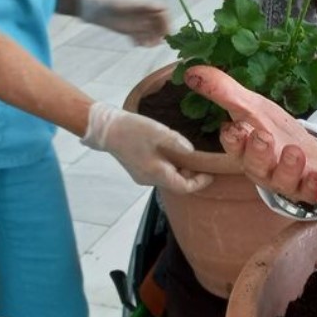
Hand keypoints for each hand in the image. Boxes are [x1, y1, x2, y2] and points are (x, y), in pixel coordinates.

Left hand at [77, 0, 169, 45]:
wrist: (99, 8)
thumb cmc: (116, 2)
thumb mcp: (133, 3)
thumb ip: (148, 6)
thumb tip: (163, 9)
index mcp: (147, 6)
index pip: (163, 13)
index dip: (167, 22)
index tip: (166, 31)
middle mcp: (144, 15)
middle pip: (159, 25)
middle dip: (161, 33)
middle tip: (159, 41)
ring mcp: (137, 23)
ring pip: (150, 33)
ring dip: (152, 40)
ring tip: (147, 44)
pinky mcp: (130, 31)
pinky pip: (139, 38)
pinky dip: (140, 42)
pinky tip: (136, 43)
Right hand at [82, 101, 211, 192]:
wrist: (105, 129)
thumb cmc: (132, 130)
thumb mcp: (158, 132)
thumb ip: (177, 142)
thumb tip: (192, 151)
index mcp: (156, 173)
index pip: (184, 188)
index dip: (200, 182)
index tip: (211, 172)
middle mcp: (149, 180)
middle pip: (177, 184)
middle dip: (191, 176)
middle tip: (202, 161)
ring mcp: (142, 176)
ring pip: (168, 179)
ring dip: (180, 170)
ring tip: (189, 155)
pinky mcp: (138, 170)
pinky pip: (159, 173)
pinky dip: (170, 167)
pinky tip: (173, 153)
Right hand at [184, 65, 316, 202]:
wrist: (309, 154)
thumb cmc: (276, 132)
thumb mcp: (253, 107)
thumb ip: (224, 91)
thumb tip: (191, 71)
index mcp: (246, 150)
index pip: (234, 146)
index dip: (233, 139)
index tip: (234, 128)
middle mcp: (264, 168)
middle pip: (256, 165)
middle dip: (257, 152)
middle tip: (261, 136)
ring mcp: (287, 180)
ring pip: (283, 179)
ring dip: (287, 166)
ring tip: (292, 151)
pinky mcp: (311, 187)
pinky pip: (312, 191)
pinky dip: (315, 185)